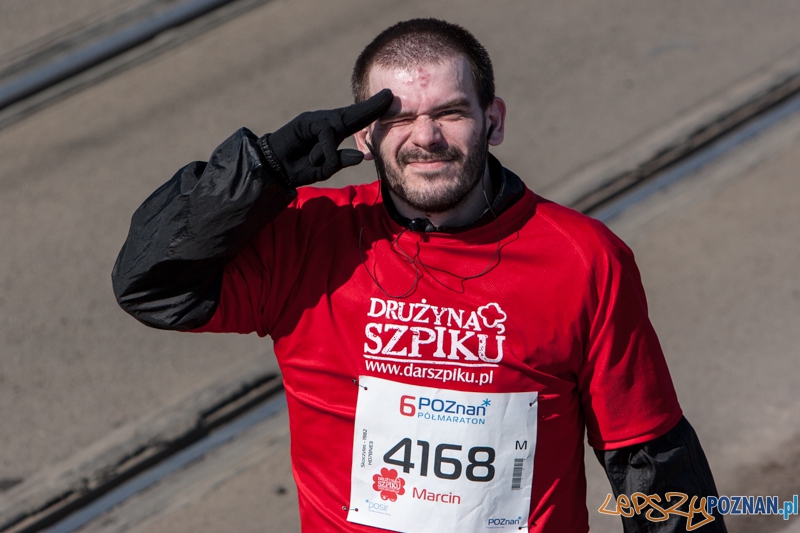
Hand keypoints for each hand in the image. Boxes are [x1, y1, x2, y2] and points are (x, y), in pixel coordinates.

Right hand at [259, 89, 392, 186]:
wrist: (274, 168)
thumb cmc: (300, 167)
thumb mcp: (324, 168)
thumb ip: (340, 161)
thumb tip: (360, 156)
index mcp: (335, 133)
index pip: (358, 121)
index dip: (373, 111)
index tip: (389, 100)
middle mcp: (328, 123)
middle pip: (353, 114)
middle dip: (371, 106)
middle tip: (389, 96)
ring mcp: (317, 120)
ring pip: (337, 129)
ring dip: (329, 152)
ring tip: (317, 163)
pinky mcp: (306, 121)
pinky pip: (325, 134)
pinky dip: (323, 150)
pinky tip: (314, 158)